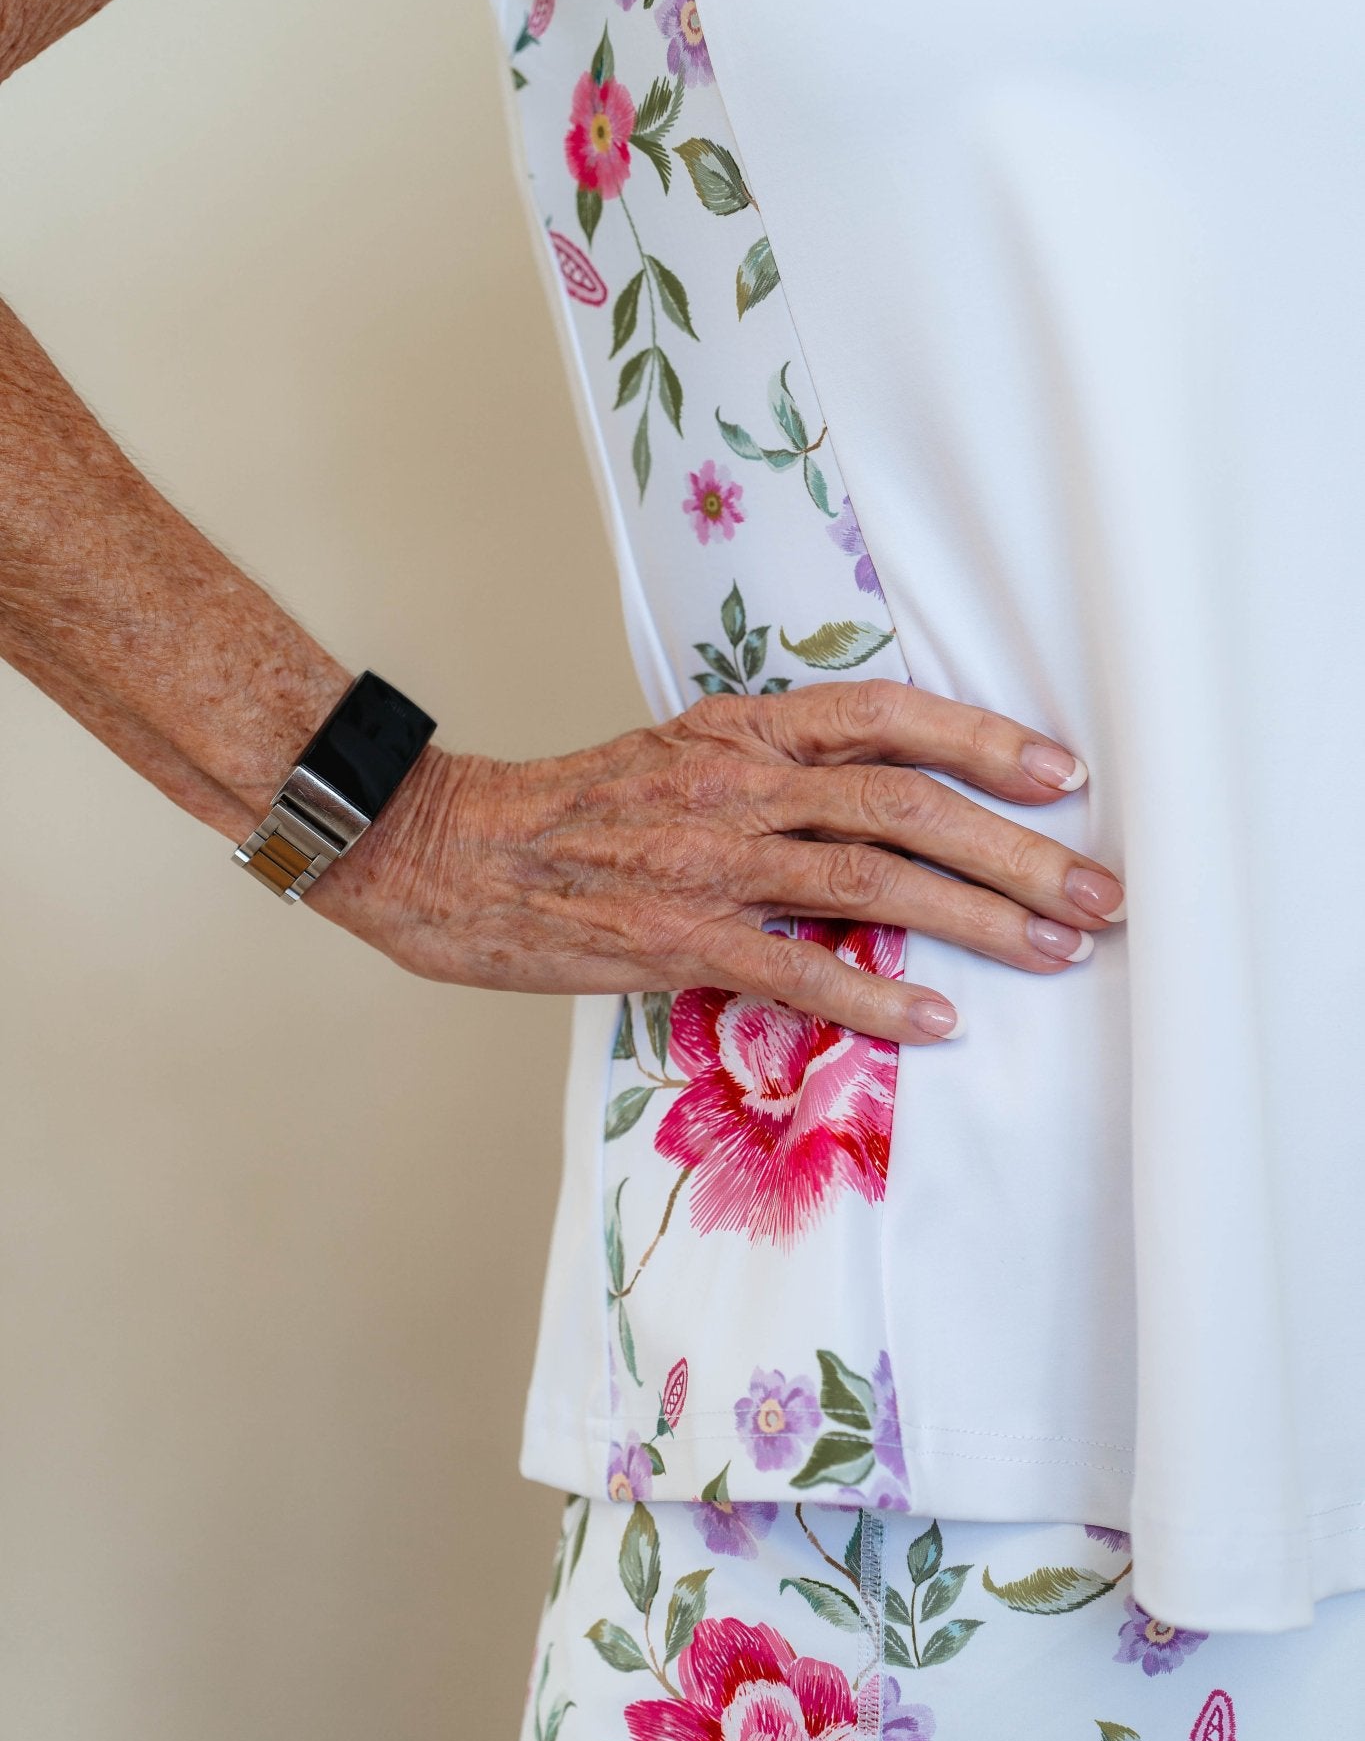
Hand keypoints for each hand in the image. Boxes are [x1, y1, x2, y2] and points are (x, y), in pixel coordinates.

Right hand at [313, 681, 1124, 1045]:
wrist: (449, 851)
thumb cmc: (568, 811)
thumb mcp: (677, 756)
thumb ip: (771, 771)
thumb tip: (871, 805)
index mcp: (741, 730)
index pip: (885, 716)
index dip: (983, 738)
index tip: (1063, 773)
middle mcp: (738, 782)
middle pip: (906, 803)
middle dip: (1017, 847)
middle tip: (1101, 890)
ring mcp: (708, 858)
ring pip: (872, 878)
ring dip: (979, 916)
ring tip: (1059, 949)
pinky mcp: (675, 934)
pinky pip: (794, 966)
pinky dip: (872, 996)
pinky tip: (939, 1023)